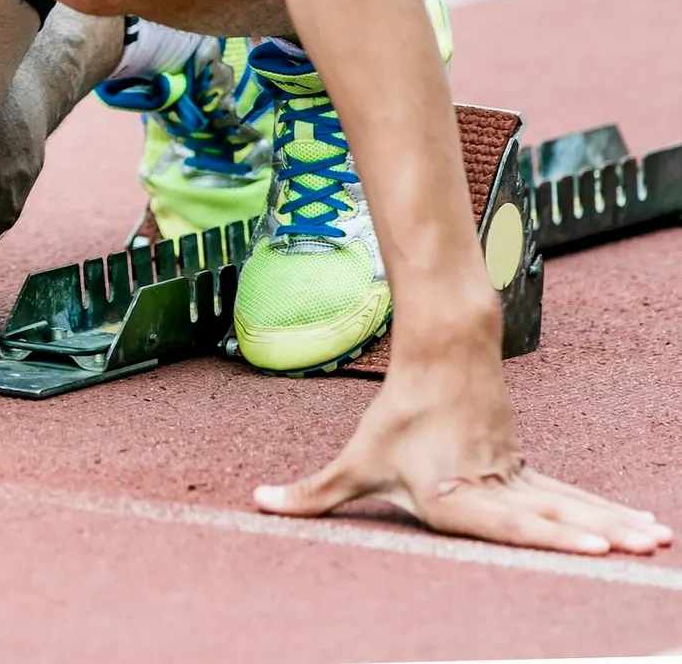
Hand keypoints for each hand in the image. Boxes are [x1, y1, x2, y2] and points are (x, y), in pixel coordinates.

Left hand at [253, 337, 669, 554]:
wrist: (443, 354)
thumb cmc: (398, 413)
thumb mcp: (355, 459)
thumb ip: (313, 492)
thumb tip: (259, 502)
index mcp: (453, 495)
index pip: (505, 521)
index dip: (547, 535)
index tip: (589, 545)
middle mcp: (491, 488)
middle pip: (549, 514)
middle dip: (594, 533)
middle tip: (637, 547)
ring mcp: (516, 476)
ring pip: (571, 502)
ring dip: (613, 522)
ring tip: (655, 541)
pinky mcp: (528, 468)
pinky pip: (573, 494)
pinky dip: (607, 510)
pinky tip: (639, 527)